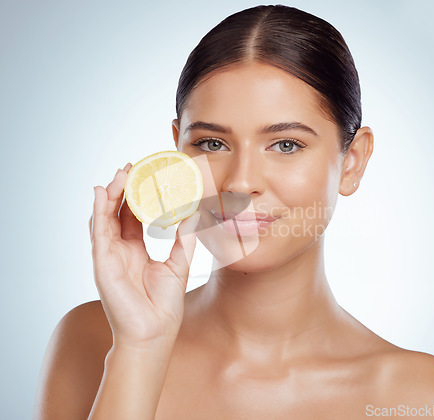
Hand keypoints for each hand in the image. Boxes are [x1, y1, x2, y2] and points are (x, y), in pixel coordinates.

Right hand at [89, 163, 199, 349]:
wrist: (154, 332)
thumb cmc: (165, 303)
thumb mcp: (179, 263)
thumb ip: (183, 238)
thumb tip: (193, 213)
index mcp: (136, 249)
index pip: (133, 215)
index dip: (138, 195)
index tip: (146, 176)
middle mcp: (120, 249)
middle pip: (117, 212)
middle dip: (123, 189)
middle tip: (132, 167)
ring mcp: (109, 255)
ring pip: (104, 217)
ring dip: (110, 194)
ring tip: (120, 174)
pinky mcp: (102, 262)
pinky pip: (98, 232)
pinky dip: (98, 211)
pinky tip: (101, 193)